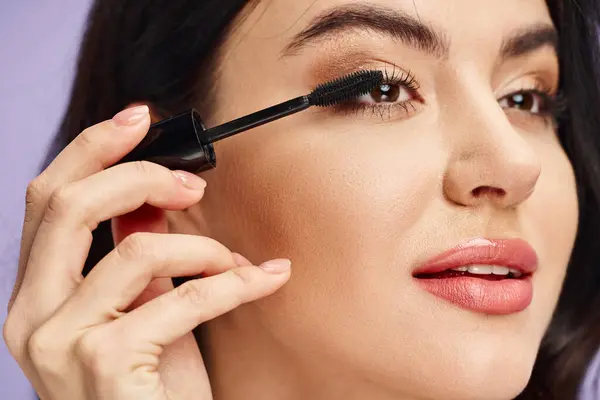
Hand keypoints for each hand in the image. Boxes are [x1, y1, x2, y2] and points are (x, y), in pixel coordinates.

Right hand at [3, 105, 290, 399]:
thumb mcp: (141, 311)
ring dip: (204, 249)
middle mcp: (30, 317)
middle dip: (139, 175)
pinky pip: (183, 297)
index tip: (138, 119)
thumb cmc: (152, 388)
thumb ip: (134, 258)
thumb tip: (149, 196)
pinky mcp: (105, 366)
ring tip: (236, 264)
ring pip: (137, 249)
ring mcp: (60, 344)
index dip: (90, 149)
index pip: (46, 200)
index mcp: (34, 297)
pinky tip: (265, 279)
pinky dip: (235, 283)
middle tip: (194, 183)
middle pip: (68, 205)